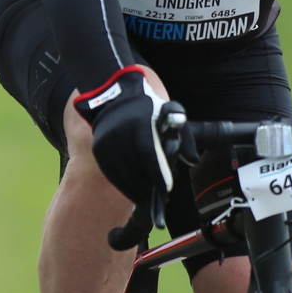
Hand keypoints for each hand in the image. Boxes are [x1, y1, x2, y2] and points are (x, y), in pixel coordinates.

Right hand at [74, 66, 173, 206]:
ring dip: (135, 189)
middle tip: (158, 195)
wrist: (116, 97)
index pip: (148, 154)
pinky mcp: (98, 149)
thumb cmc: (149, 110)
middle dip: (148, 185)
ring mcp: (106, 142)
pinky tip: (133, 190)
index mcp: (140, 123)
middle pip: (135, 168)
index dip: (158, 174)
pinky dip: (123, 185)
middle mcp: (120, 132)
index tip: (166, 189)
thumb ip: (185, 137)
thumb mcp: (170, 116)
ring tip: (146, 195)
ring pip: (123, 175)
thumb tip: (193, 160)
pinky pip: (112, 174)